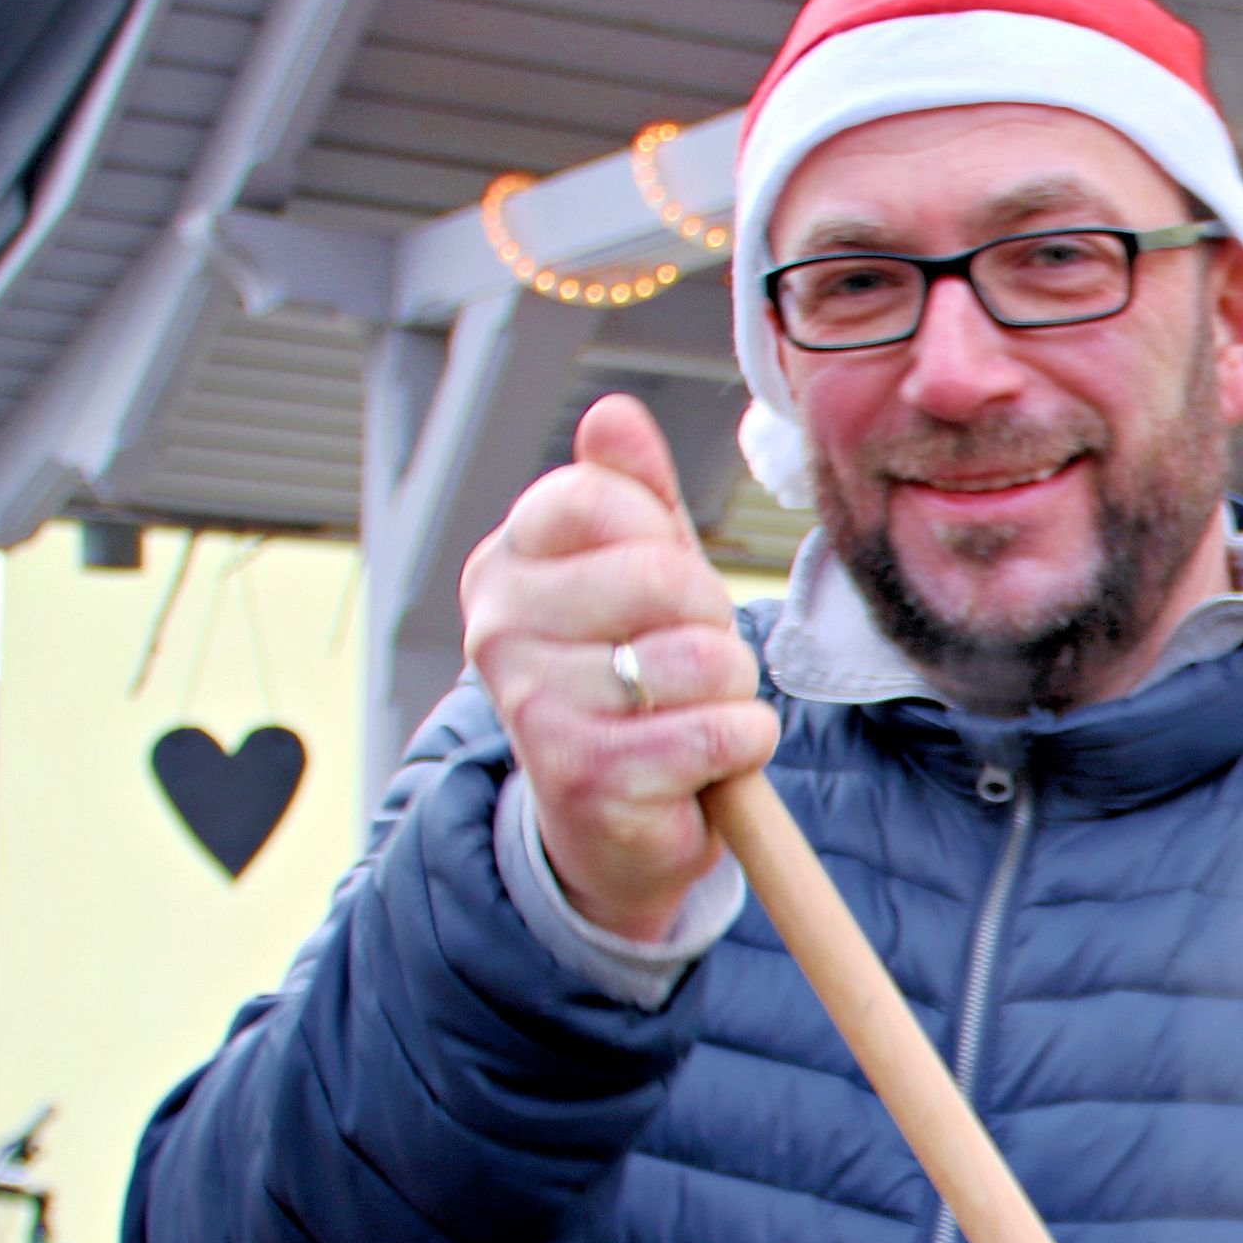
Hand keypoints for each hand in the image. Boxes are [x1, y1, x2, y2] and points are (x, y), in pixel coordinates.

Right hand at [463, 395, 777, 942]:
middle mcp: (499, 628)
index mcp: (507, 564)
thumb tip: (614, 415)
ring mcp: (534, 704)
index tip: (660, 596)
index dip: (670, 545)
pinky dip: (743, 744)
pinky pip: (719, 731)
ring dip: (731, 690)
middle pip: (664, 577)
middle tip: (690, 664)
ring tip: (691, 713)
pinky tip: (707, 760)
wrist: (610, 827)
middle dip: (713, 623)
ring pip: (702, 658)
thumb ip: (633, 493)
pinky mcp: (584, 776)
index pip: (611, 501)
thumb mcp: (637, 575)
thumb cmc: (632, 683)